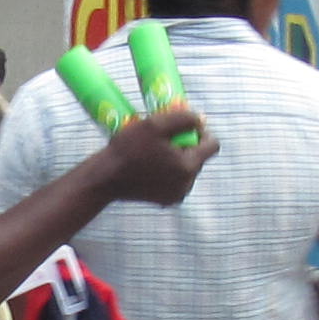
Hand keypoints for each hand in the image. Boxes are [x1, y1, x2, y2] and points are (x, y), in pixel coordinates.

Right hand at [90, 107, 214, 207]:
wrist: (105, 178)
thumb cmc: (128, 149)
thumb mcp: (155, 124)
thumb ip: (184, 118)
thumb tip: (201, 120)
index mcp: (188, 166)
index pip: (212, 145)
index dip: (202, 131)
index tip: (185, 126)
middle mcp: (187, 184)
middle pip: (199, 157)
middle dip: (186, 144)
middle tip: (164, 137)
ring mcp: (177, 195)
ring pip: (187, 169)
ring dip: (177, 157)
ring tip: (155, 150)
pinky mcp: (166, 201)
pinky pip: (177, 180)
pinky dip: (169, 170)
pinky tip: (152, 164)